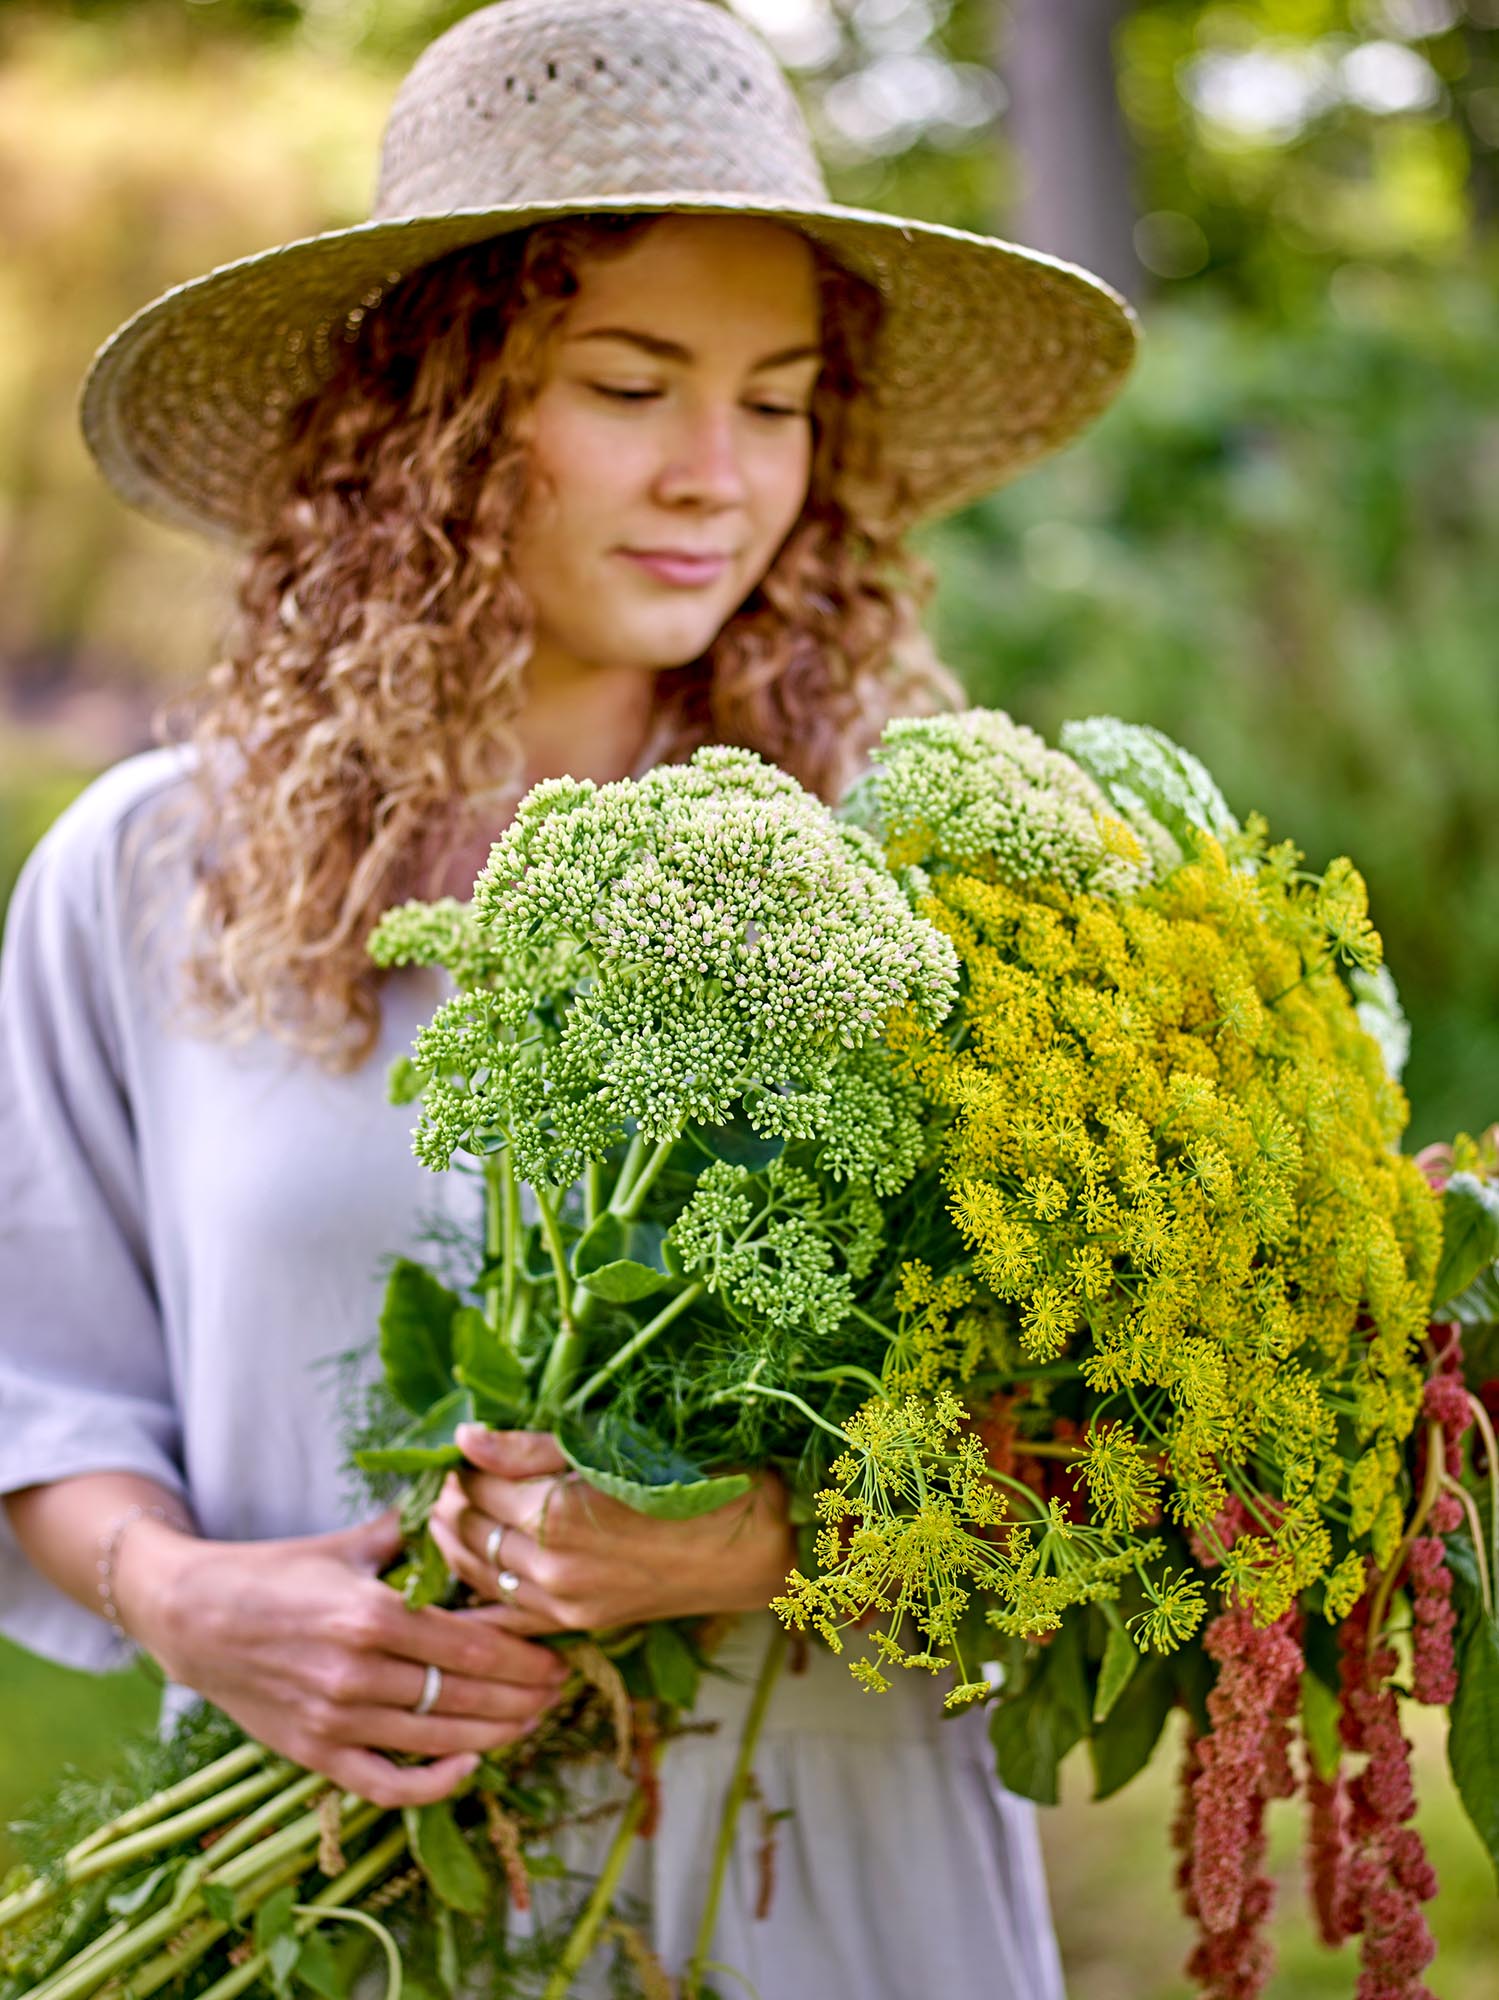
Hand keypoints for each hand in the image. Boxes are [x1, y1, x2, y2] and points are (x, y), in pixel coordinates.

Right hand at [114, 1511, 569, 1807]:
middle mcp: (356, 1672)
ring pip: (437, 1741)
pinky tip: (467, 1764)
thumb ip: (416, 1531)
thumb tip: (473, 1496)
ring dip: (495, 1735)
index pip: (472, 1647)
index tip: (557, 1656)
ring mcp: (335, 1720)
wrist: (194, 1616)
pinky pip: (385, 1786)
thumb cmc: (279, 1571)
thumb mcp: (350, 1543)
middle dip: (523, 1697)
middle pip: (464, 1697)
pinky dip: (432, 1785)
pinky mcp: (315, 1754)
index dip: (524, 1658)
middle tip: (559, 1689)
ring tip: (531, 1719)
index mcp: (371, 1613)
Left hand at [430, 1426, 797, 1635]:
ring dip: (456, 1538)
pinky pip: (504, 1613)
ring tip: (454, 1507)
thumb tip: (465, 1437)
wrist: (761, 1547)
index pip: (477, 1483)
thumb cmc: (702, 1480)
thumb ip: (532, 1448)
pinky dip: (480, 1586)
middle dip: (451, 1496)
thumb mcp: (618, 1447)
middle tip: (454, 1470)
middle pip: (467, 1528)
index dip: (463, 1459)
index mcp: (559, 1515)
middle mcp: (552, 1568)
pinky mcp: (578, 1623)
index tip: (463, 1441)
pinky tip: (472, 1563)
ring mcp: (564, 1604)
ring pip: (477, 1571)